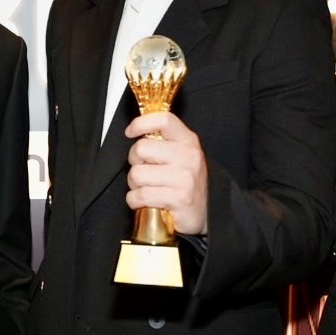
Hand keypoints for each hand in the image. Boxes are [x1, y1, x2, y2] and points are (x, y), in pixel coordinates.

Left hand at [124, 111, 208, 235]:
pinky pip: (140, 195)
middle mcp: (188, 156)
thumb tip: (137, 132)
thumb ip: (163, 142)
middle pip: (141, 148)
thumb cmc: (186, 184)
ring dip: (134, 185)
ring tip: (147, 188)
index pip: (163, 120)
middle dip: (135, 163)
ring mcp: (184, 177)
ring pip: (136, 174)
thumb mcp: (181, 156)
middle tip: (144, 171)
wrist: (204, 214)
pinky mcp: (178, 198)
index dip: (141, 123)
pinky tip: (146, 202)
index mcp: (188, 141)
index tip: (130, 132)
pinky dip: (135, 201)